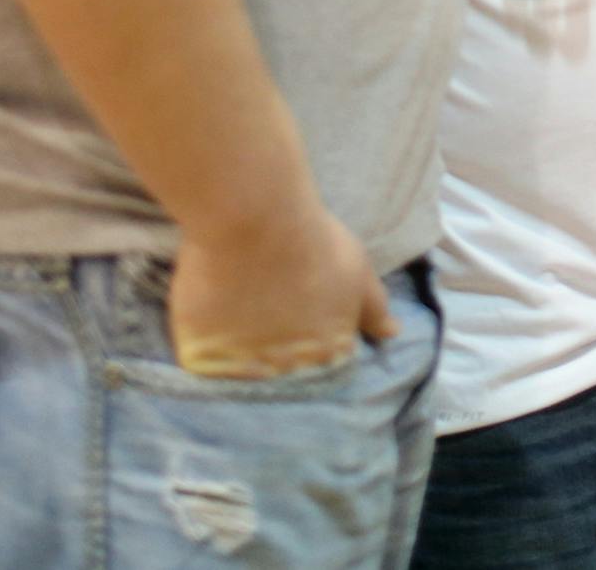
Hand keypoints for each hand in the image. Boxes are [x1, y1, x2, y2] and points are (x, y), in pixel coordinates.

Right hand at [170, 204, 395, 378]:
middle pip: (286, 372)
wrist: (255, 220)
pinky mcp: (202, 357)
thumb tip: (393, 334)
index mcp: (331, 351)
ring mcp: (244, 367)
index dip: (314, 342)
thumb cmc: (314, 241)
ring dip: (244, 352)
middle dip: (280, 350)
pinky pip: (203, 364)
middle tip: (268, 309)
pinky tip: (213, 316)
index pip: (327, 366)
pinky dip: (207, 348)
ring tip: (241, 312)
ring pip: (245, 373)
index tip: (301, 316)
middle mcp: (291, 368)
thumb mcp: (358, 271)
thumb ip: (374, 309)